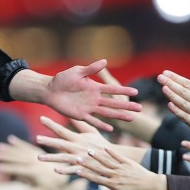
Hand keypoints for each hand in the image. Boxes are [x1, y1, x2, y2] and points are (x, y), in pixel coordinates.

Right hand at [0, 135, 68, 189]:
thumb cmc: (51, 186)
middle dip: (4, 156)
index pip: (18, 169)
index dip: (7, 168)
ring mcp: (36, 155)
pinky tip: (10, 139)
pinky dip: (18, 142)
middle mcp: (34, 162)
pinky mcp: (37, 151)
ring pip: (20, 151)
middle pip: (17, 158)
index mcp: (34, 172)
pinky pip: (27, 146)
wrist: (64, 173)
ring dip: (8, 148)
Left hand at [12, 60, 140, 131]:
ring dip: (119, 116)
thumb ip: (91, 68)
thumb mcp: (77, 71)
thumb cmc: (62, 79)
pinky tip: (111, 129)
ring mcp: (88, 108)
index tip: (136, 92)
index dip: (124, 91)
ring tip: (131, 119)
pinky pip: (93, 121)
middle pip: (114, 103)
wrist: (50, 90)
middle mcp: (94, 98)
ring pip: (107, 113)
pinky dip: (101, 125)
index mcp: (95, 88)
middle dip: (126, 106)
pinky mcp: (80, 115)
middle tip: (140, 108)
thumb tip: (105, 61)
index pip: (112, 90)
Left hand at [34, 115, 110, 164]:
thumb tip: (70, 114)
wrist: (112, 159)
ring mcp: (79, 158)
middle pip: (60, 144)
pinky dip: (65, 170)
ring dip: (51, 158)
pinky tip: (56, 170)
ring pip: (63, 158)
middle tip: (37, 138)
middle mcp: (77, 147)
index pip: (62, 130)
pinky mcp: (83, 168)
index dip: (52, 124)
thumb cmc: (100, 144)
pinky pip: (72, 170)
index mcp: (77, 138)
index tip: (41, 118)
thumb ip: (79, 123)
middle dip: (48, 141)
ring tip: (39, 158)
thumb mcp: (91, 131)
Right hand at [73, 147, 166, 189]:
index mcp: (113, 184)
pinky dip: (111, 152)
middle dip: (87, 164)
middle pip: (99, 169)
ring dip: (97, 156)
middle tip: (77, 158)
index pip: (96, 179)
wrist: (152, 185)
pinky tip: (104, 147)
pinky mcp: (128, 162)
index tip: (76, 170)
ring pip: (107, 161)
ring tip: (88, 151)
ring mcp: (122, 167)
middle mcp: (116, 175)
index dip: (86, 175)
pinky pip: (118, 156)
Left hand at [159, 63, 189, 136]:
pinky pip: (184, 117)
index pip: (187, 83)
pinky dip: (177, 111)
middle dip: (170, 83)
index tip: (165, 72)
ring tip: (163, 87)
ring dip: (171, 95)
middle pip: (182, 92)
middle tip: (159, 77)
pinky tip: (170, 105)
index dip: (175, 77)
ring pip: (182, 103)